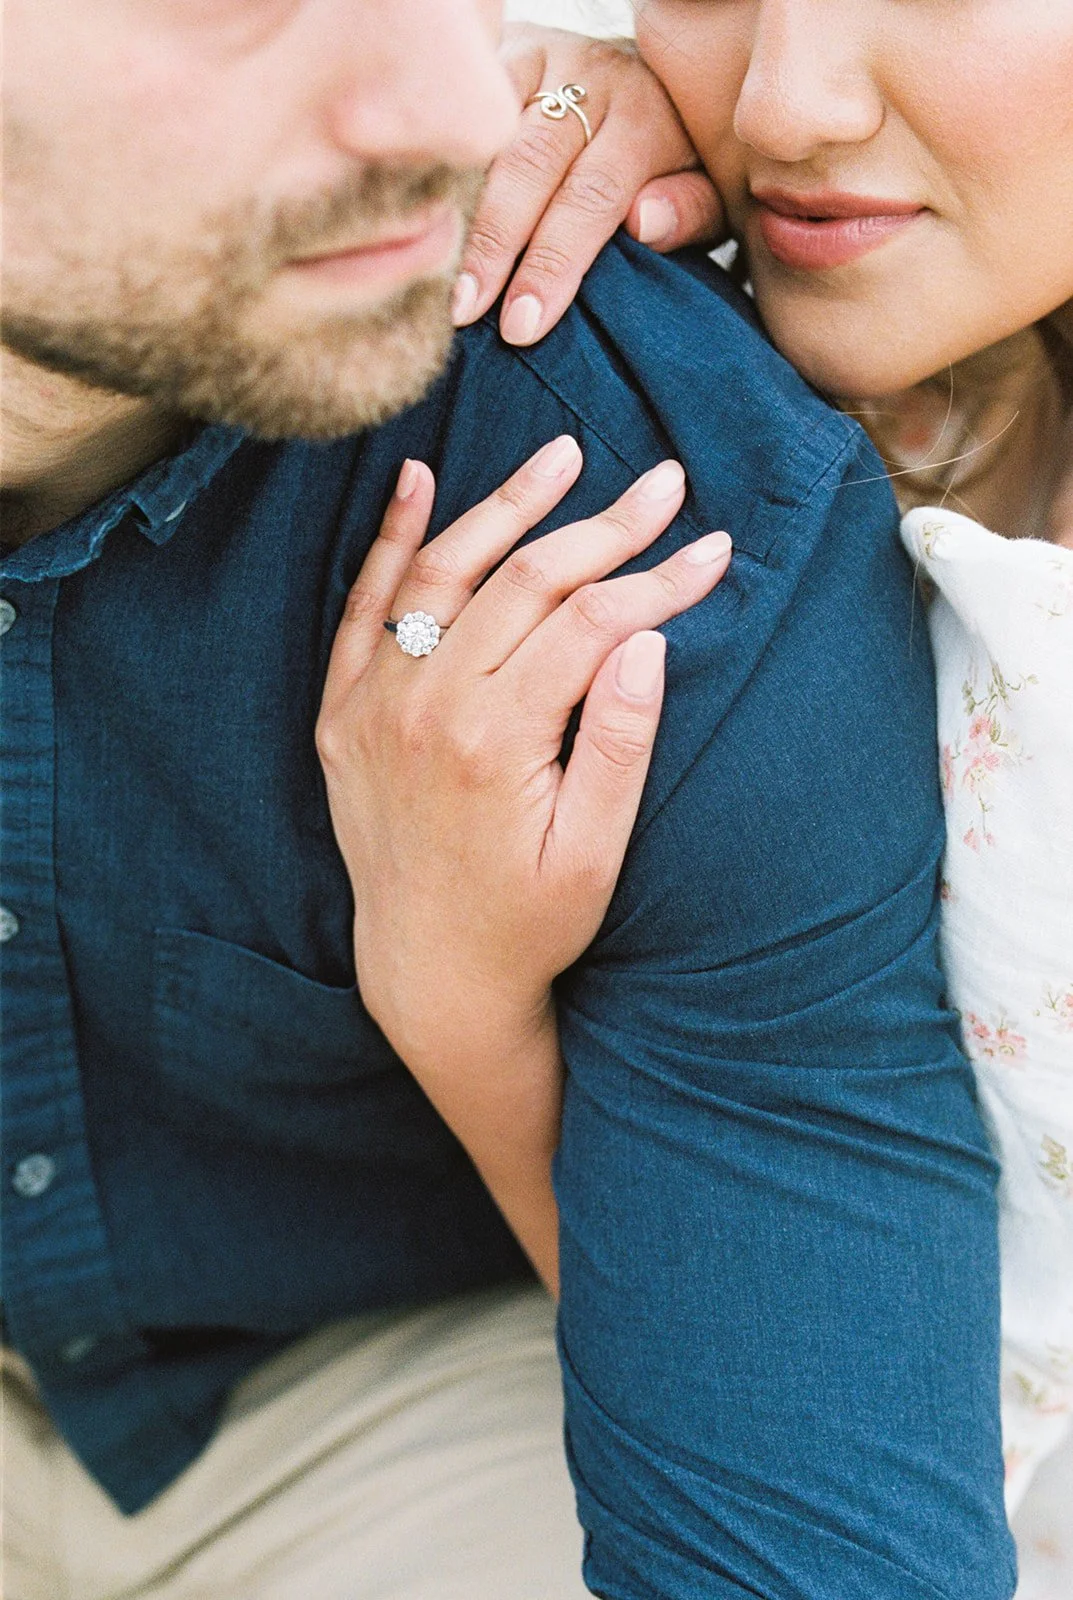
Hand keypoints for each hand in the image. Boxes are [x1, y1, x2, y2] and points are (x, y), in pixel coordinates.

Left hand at [316, 440, 731, 1069]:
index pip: (591, 624)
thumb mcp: (594, 854)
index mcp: (494, 742)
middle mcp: (423, 709)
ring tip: (562, 458)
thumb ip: (619, 745)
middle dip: (604, 528)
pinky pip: (360, 609)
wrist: (430, 975)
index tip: (714, 549)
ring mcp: (372, 706)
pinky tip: (419, 483)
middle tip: (663, 483)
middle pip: (524, 582)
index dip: (659, 580)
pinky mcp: (342, 714)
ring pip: (443, 575)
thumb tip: (648, 642)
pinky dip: (391, 542)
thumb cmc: (528, 922)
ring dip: (505, 509)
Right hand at [452, 24, 724, 346]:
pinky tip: (417, 225)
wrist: (642, 75)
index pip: (592, 196)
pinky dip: (437, 172)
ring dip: (456, 214)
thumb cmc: (670, 160)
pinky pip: (460, 119)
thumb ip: (689, 210)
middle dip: (495, 245)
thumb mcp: (704, 188)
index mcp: (645, 114)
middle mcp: (590, 76)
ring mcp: (537, 60)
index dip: (554, 263)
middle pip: (530, 166)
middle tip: (464, 312)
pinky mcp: (497, 58)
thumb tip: (645, 223)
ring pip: (486, 140)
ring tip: (428, 277)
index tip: (523, 324)